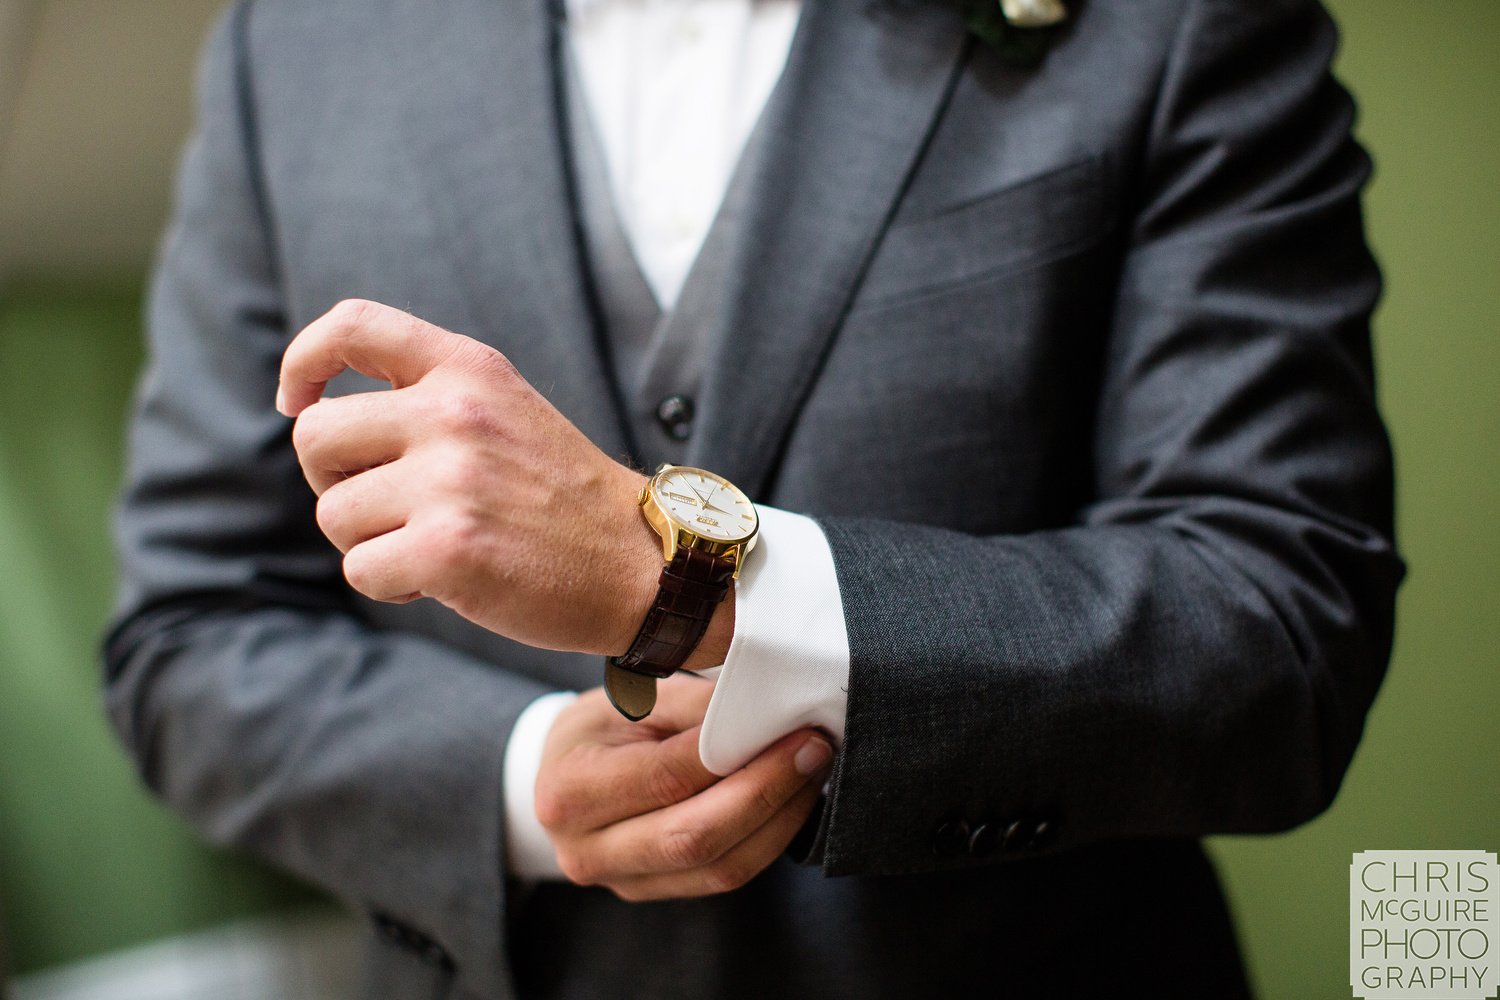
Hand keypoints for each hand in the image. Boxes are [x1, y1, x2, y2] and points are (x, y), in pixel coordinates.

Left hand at [276, 299, 664, 655]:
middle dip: (333, 480)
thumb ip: (432, 398)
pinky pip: (361, 570)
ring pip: (334, 514)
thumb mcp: (508, 411)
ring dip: (368, 543)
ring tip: (432, 546)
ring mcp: (450, 481)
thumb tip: (317, 415)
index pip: (353, 325)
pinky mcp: (447, 549)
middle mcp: (455, 413)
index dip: (304, 361)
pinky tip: (445, 581)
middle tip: (385, 506)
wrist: (645, 566)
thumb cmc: (566, 499)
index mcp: (469, 369)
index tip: (298, 401)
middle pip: (316, 436)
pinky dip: (392, 586)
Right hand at [536, 676, 833, 900]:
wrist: (559, 778)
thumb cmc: (599, 728)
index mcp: (571, 790)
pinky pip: (723, 878)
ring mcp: (620, 881)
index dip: (740, 756)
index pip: (670, 777)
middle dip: (769, 793)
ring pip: (720, 868)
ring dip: (779, 821)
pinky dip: (767, 840)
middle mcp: (588, 849)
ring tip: (812, 773)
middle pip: (697, 836)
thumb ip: (695, 708)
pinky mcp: (653, 893)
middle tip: (815, 751)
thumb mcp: (631, 699)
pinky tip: (791, 802)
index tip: (795, 728)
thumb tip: (768, 709)